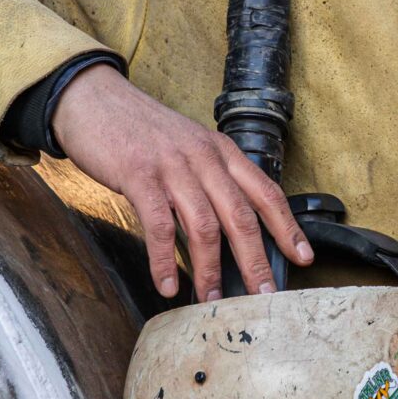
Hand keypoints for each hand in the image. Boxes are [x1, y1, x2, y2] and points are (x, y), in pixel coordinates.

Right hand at [51, 64, 312, 301]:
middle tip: (264, 295)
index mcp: (221, 151)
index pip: (266, 192)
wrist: (94, 99)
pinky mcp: (139, 175)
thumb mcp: (188, 146)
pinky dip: (164, 260)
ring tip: (212, 299)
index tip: (303, 257)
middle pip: (240, 215)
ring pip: (203, 225)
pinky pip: (159, 225)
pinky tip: (167, 284)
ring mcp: (172, 166)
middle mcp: (204, 157)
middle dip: (256, 260)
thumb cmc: (140, 130)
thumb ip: (209, 178)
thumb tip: (227, 226)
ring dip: (210, 269)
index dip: (288, 227)